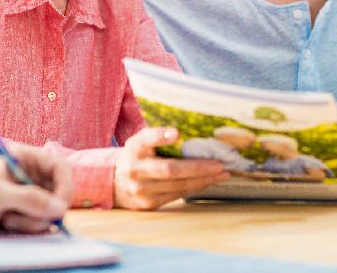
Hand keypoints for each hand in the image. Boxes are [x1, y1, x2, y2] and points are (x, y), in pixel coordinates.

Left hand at [0, 142, 72, 233]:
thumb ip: (28, 198)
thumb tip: (60, 207)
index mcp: (26, 157)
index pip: (61, 167)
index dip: (65, 187)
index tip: (59, 207)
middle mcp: (33, 173)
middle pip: (60, 191)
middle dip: (43, 209)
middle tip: (23, 218)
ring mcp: (32, 191)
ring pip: (51, 209)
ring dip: (32, 220)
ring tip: (7, 218)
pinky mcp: (30, 208)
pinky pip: (43, 220)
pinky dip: (29, 226)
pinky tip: (10, 222)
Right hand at [114, 127, 228, 209]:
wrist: (114, 184)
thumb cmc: (136, 156)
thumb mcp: (140, 141)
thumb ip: (157, 135)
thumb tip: (179, 133)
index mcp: (134, 149)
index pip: (147, 140)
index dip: (161, 137)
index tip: (177, 133)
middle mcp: (135, 170)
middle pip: (170, 170)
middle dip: (198, 167)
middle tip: (219, 164)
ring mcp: (141, 190)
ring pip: (177, 186)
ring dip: (203, 180)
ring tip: (222, 174)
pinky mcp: (149, 204)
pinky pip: (176, 195)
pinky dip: (195, 188)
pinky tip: (208, 182)